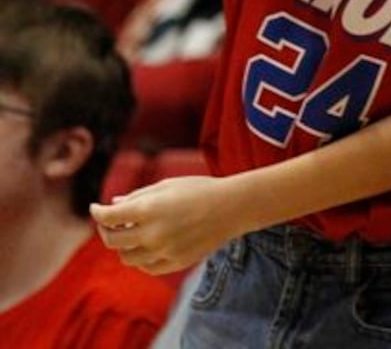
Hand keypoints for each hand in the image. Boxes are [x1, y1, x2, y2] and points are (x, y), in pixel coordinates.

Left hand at [91, 175, 245, 275]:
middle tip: (110, 223)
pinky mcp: (175, 263)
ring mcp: (163, 251)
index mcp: (148, 209)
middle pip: (112, 240)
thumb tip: (114, 204)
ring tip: (132, 235)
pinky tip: (147, 246)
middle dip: (106, 230)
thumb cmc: (200, 190)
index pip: (108, 216)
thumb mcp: (167, 186)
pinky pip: (147, 267)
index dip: (98, 212)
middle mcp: (152, 233)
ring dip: (124, 246)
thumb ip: (138, 196)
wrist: (232, 207)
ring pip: (127, 257)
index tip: (96, 208)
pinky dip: (141, 258)